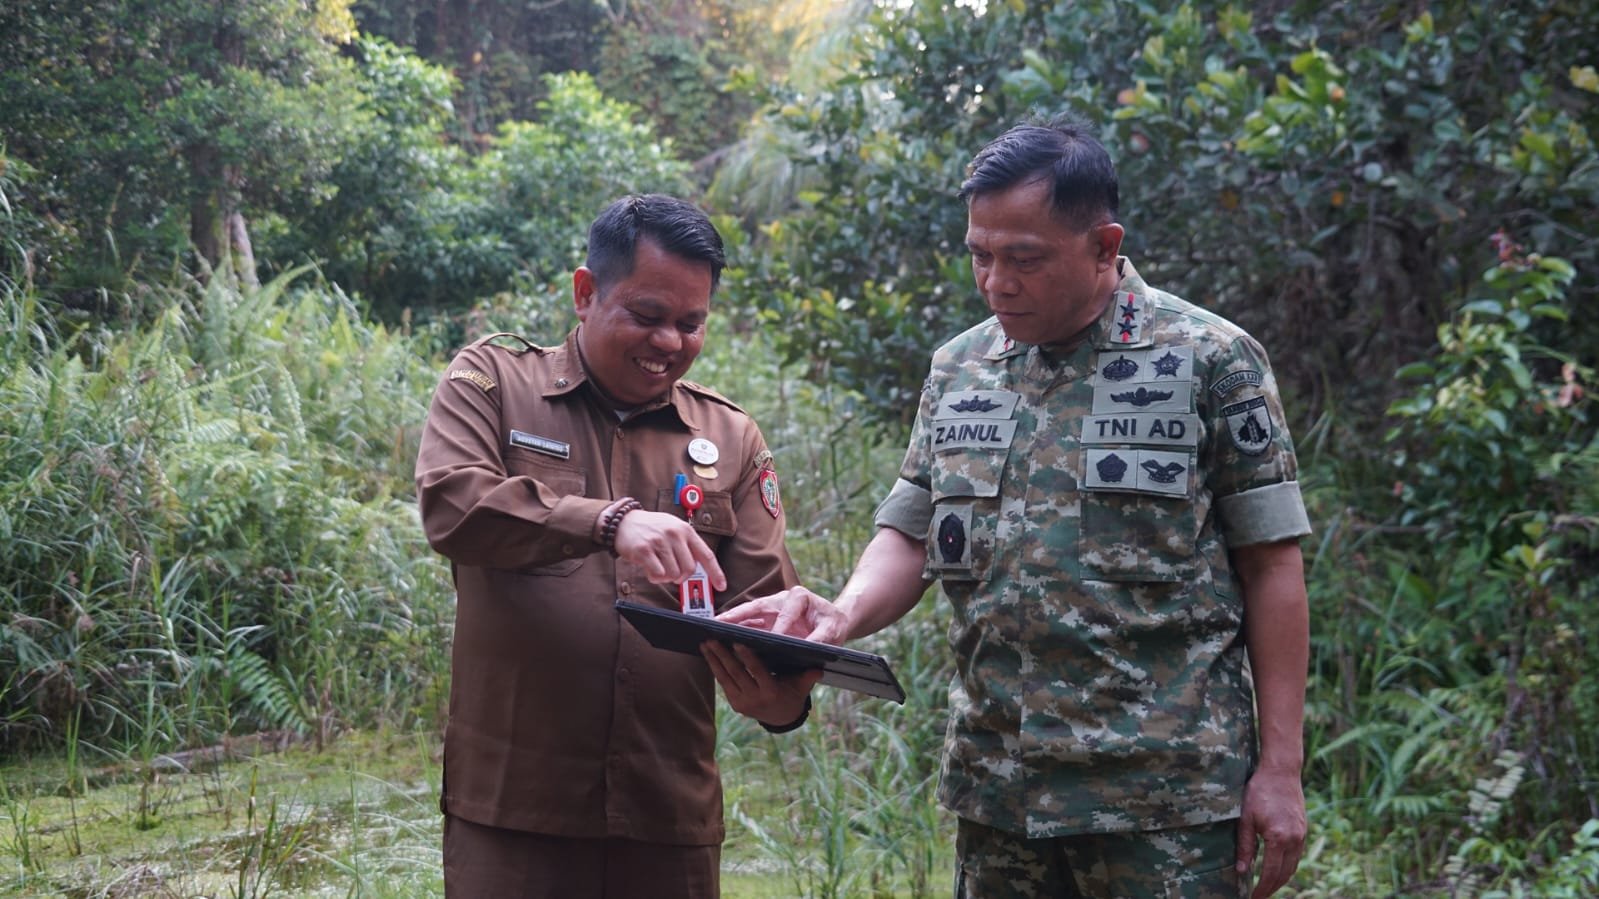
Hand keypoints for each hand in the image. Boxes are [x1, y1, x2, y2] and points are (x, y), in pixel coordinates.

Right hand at [613, 510, 726, 589]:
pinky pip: (657, 574)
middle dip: (681, 577)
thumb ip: (686, 546)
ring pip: (673, 574)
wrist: (625, 521)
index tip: (721, 586)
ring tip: (658, 568)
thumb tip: (699, 568)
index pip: (706, 554)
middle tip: (672, 573)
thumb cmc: (651, 528)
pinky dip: (655, 577)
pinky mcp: (644, 550)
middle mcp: (674, 534)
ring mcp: (659, 542)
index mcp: (685, 530)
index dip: (716, 572)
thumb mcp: (673, 529)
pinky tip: (649, 569)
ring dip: (666, 578)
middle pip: (689, 569)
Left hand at [701, 640, 821, 726]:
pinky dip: (715, 669)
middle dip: (722, 656)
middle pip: (736, 674)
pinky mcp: (735, 704)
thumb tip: (819, 668)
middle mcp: (754, 699)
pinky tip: (708, 656)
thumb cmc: (793, 694)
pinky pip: (724, 684)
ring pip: (725, 679)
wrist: (782, 718)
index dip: (746, 657)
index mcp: (771, 692)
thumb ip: (808, 677)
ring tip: (704, 645)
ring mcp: (743, 703)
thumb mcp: (802, 686)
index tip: (736, 642)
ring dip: (713, 661)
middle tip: (711, 639)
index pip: (756, 671)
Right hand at [717, 586, 849, 643]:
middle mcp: (781, 600)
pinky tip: (722, 638)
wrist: (832, 622)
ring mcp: (772, 610)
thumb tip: (806, 647)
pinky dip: (735, 630)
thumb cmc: (833, 624)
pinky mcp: (767, 620)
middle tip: (720, 623)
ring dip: (731, 622)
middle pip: (757, 607)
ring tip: (712, 630)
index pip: (786, 612)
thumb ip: (822, 638)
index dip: (779, 626)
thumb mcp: (833, 631)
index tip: (772, 639)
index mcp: (799, 597)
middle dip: (738, 615)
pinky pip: (749, 624)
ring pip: (749, 614)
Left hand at [1236, 767, 1306, 897]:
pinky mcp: (1303, 830)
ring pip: (1293, 866)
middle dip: (1272, 888)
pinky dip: (1288, 867)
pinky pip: (1297, 856)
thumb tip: (1241, 870)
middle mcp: (1294, 840)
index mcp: (1278, 838)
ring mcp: (1301, 835)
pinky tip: (1278, 868)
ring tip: (1267, 887)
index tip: (1253, 897)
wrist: (1282, 771)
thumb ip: (1244, 845)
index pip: (1270, 872)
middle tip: (1259, 896)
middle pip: (1285, 874)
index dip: (1262, 888)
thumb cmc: (1259, 791)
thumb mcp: (1246, 818)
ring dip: (1281, 880)